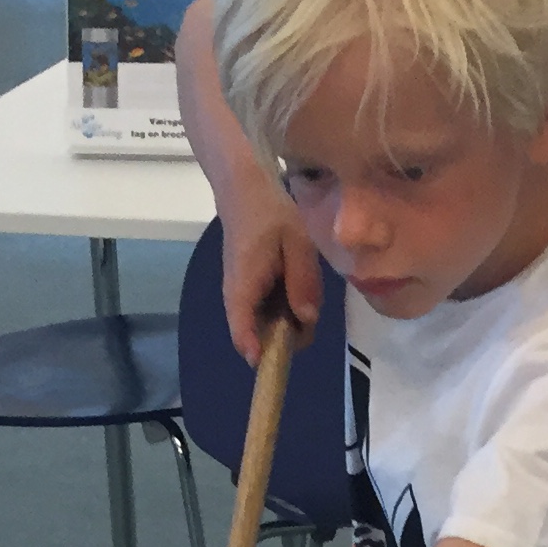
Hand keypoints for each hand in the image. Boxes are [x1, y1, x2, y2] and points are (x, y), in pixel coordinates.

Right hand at [221, 201, 321, 367]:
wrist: (244, 187)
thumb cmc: (269, 209)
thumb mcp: (296, 240)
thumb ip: (303, 280)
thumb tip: (307, 318)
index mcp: (244, 287)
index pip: (242, 334)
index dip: (261, 354)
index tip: (281, 359)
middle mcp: (237, 298)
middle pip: (260, 338)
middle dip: (288, 336)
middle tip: (309, 307)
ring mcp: (242, 295)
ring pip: (266, 326)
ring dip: (289, 320)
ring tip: (304, 287)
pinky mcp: (250, 290)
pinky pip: (268, 311)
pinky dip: (285, 307)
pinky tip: (296, 283)